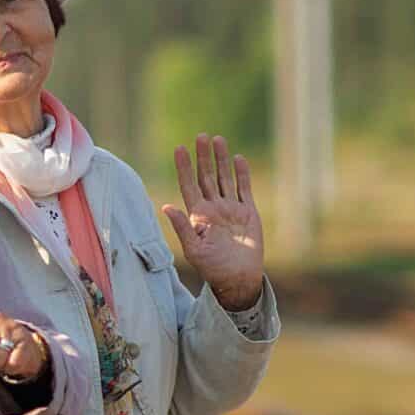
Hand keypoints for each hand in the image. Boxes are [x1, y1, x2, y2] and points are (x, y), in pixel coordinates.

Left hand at [163, 135, 265, 310]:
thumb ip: (182, 227)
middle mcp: (213, 208)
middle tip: (201, 136)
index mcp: (198, 215)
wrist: (238, 278)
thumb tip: (166, 206)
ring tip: (218, 139)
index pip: (189, 185)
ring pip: (225, 178)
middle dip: (203, 157)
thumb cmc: (213, 268)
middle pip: (207, 176)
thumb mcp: (194, 249)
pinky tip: (238, 158)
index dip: (184, 167)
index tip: (180, 148)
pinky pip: (244, 189)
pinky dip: (242, 174)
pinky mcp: (248, 213)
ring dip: (221, 160)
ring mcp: (231, 209)